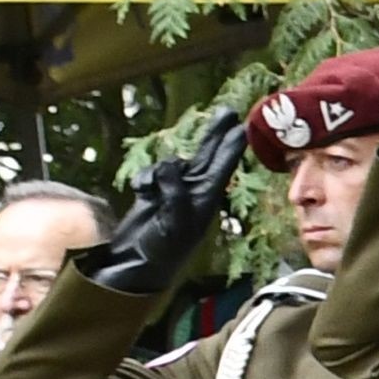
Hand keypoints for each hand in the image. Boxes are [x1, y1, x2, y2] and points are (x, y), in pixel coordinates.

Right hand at [84, 101, 253, 296]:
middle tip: (229, 113)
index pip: (222, 167)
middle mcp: (193, 193)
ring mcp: (172, 193)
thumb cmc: (162, 250)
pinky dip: (143, 179)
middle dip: (215, 135)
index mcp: (206, 200)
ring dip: (160, 171)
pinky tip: (139, 193)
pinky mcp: (153, 194)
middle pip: (206, 156)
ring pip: (170, 164)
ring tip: (149, 194)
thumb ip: (176, 191)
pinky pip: (150, 174)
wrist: (134, 265)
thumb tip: (169, 164)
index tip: (244, 128)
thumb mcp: (175, 222)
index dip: (231, 146)